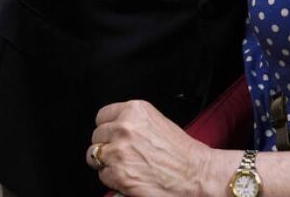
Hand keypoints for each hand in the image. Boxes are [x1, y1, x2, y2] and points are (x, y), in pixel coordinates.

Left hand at [89, 101, 218, 196]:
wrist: (196, 175)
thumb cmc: (182, 152)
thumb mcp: (156, 122)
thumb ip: (133, 121)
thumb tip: (114, 128)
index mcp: (134, 111)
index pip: (102, 116)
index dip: (107, 128)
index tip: (110, 135)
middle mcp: (124, 128)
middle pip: (96, 136)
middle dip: (106, 146)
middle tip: (121, 154)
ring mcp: (119, 151)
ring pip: (94, 156)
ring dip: (106, 163)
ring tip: (124, 166)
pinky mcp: (119, 174)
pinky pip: (103, 176)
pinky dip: (112, 179)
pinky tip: (129, 176)